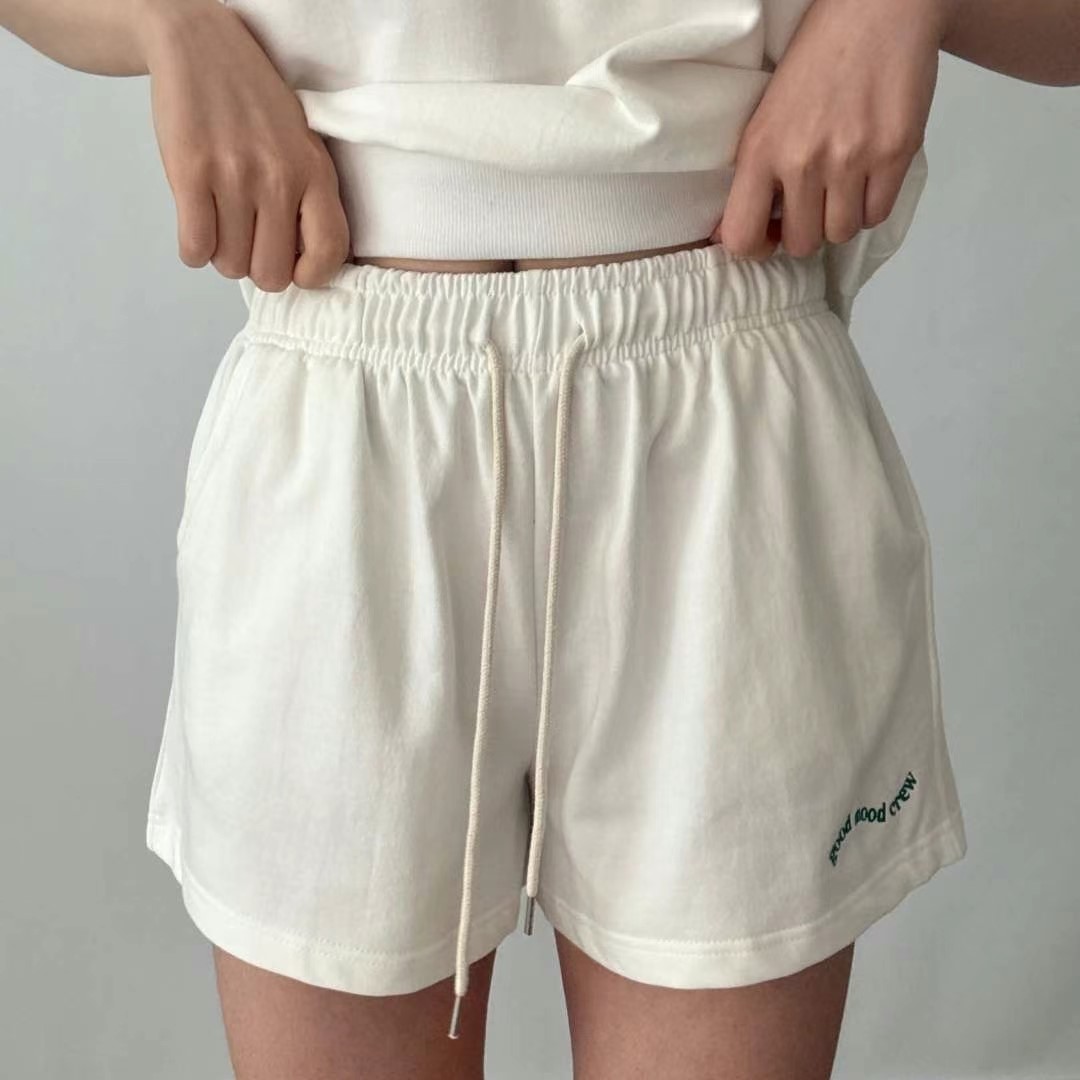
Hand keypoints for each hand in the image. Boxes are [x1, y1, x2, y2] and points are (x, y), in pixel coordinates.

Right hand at [137, 0, 350, 289]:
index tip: (293, 268)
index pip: (329, 253)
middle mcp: (280, 178)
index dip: (309, 275)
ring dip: (221, 253)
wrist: (199, 45)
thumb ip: (309, 199)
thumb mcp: (302, 146)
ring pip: (230, 264)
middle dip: (255, 266)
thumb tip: (302, 267)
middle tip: (246, 239)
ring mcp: (235, 176)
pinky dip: (193, 248)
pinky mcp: (191, 173)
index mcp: (316, 173)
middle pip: (270, 274)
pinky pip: (195, 248)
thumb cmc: (255, 106)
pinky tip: (198, 222)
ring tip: (221, 221)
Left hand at [712, 0, 950, 259]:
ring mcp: (851, 160)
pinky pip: (876, 215)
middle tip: (811, 204)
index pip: (743, 237)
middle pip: (801, 243)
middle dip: (805, 230)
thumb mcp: (766, 116)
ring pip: (840, 234)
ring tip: (840, 186)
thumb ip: (755, 173)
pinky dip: (870, 206)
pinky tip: (866, 177)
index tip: (768, 235)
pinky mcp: (894, 154)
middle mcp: (803, 161)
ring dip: (839, 219)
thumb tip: (739, 233)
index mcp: (761, 151)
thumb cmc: (817, 61)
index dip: (756, 247)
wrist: (877, 10)